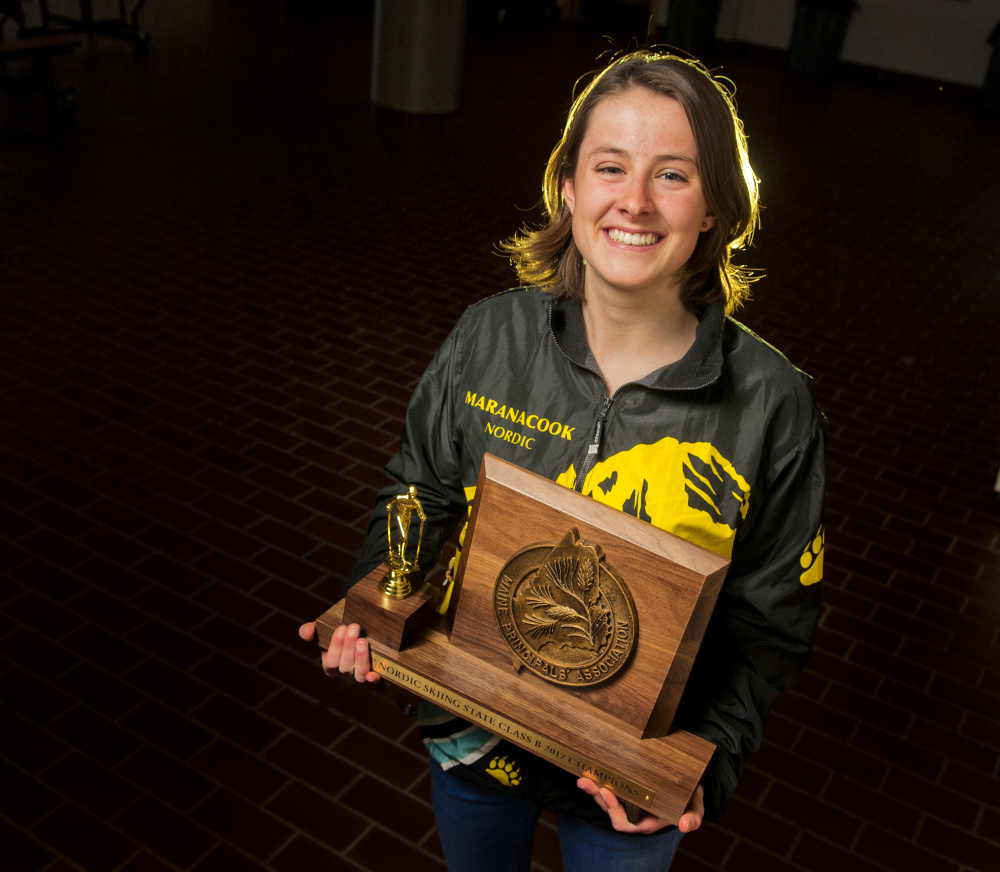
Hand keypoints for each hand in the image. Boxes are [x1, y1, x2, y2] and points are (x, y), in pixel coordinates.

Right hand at [298, 622, 379, 684]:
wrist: (360, 633)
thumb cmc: (340, 632)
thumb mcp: (322, 629)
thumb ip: (309, 630)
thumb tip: (306, 633)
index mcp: (330, 665)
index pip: (331, 661)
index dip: (336, 645)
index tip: (341, 628)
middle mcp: (344, 674)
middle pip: (345, 666)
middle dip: (349, 646)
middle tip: (354, 628)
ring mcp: (358, 676)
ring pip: (358, 674)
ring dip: (361, 658)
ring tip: (363, 641)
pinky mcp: (374, 677)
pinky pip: (374, 684)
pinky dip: (373, 680)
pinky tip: (373, 675)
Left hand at [576, 778, 703, 834]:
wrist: (689, 781)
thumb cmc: (690, 796)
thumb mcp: (695, 806)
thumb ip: (693, 817)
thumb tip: (686, 826)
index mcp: (646, 821)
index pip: (625, 822)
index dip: (614, 810)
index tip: (607, 792)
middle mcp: (634, 812)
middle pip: (610, 809)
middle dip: (597, 797)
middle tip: (586, 781)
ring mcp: (628, 800)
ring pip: (606, 798)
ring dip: (593, 789)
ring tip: (583, 777)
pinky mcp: (626, 786)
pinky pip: (609, 786)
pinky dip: (599, 779)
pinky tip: (590, 768)